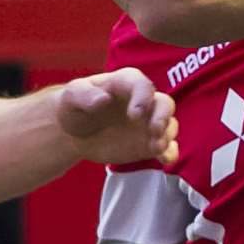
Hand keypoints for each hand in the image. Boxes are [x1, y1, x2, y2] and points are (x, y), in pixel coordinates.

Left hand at [57, 68, 179, 165]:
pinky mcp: (148, 144)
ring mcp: (148, 123)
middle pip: (164, 104)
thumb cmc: (75, 106)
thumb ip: (85, 95)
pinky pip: (167, 147)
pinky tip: (164, 159)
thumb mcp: (72, 96)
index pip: (141, 85)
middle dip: (163, 117)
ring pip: (169, 126)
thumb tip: (102, 100)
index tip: (134, 115)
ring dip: (166, 136)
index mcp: (125, 83)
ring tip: (155, 147)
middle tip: (154, 130)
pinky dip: (170, 153)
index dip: (142, 98)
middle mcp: (143, 101)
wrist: (74, 132)